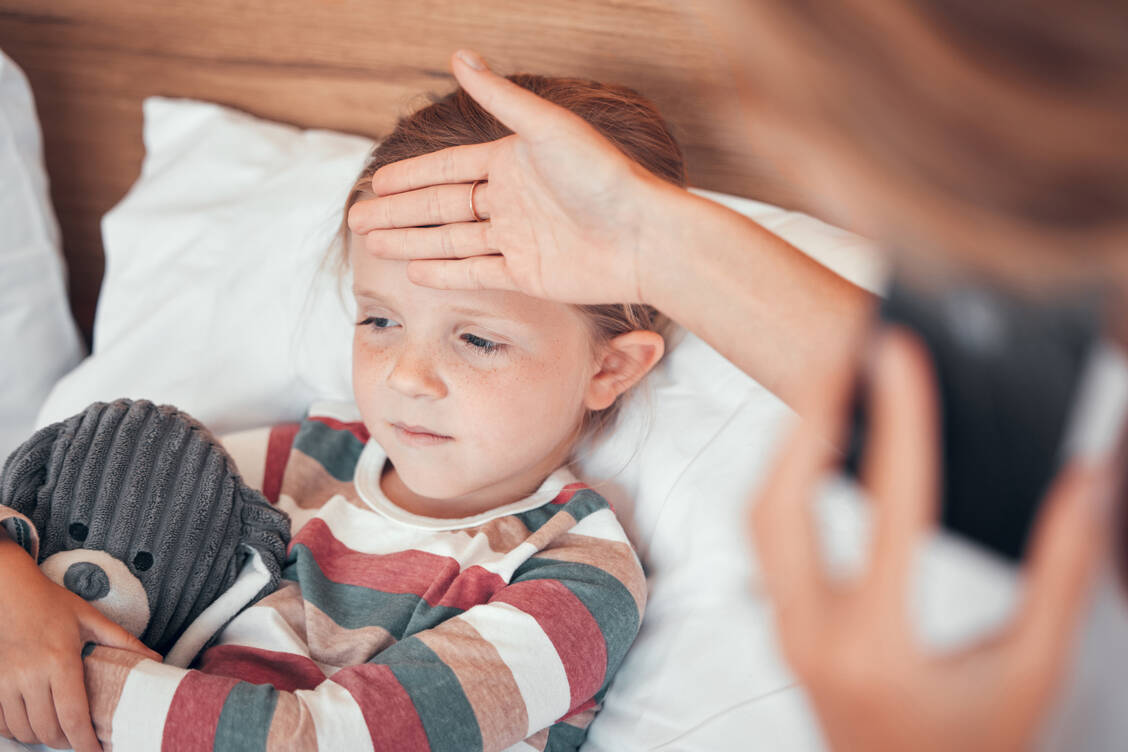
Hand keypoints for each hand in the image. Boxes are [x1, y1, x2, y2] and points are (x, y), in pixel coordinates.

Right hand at [0, 539, 160, 750]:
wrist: (11, 592)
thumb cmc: (52, 604)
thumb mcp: (92, 619)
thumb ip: (123, 642)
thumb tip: (155, 660)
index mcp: (60, 660)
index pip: (73, 714)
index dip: (85, 741)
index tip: (97, 751)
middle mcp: (30, 674)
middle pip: (49, 729)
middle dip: (68, 743)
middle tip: (82, 741)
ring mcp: (6, 681)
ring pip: (25, 730)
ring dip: (44, 738)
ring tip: (62, 733)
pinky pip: (3, 723)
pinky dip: (19, 731)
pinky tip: (35, 723)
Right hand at [347, 49, 678, 304]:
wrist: (644, 235)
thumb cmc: (603, 175)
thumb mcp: (548, 128)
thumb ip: (501, 98)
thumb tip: (458, 53)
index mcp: (513, 164)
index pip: (449, 169)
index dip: (412, 176)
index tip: (375, 182)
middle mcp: (512, 201)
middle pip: (442, 207)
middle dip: (399, 212)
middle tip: (357, 218)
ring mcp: (518, 240)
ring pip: (452, 240)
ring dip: (412, 241)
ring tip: (372, 243)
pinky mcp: (528, 275)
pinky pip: (477, 272)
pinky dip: (446, 272)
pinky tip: (414, 271)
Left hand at [750, 328, 1108, 751]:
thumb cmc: (980, 744)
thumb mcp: (1035, 668)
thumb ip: (1064, 573)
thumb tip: (1083, 478)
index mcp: (881, 645)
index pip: (891, 508)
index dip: (901, 419)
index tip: (901, 351)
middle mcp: (813, 634)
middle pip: (783, 500)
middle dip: (810, 415)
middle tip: (846, 350)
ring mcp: (784, 631)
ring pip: (758, 515)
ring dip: (790, 442)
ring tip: (832, 383)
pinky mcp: (781, 625)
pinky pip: (763, 535)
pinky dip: (783, 476)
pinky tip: (816, 445)